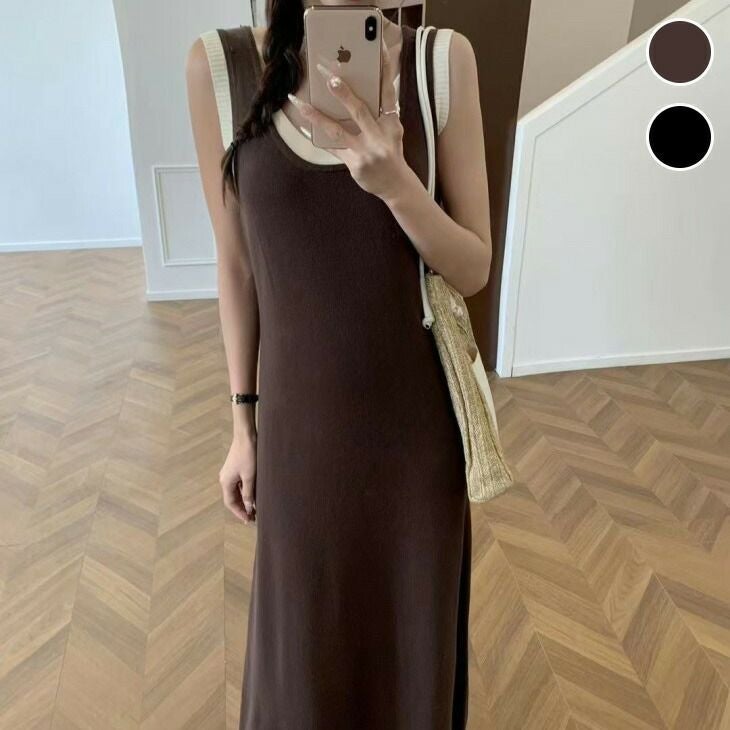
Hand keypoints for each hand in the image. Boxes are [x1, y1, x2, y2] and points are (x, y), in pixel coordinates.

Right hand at [219, 434, 256, 523]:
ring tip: (254, 508)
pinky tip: (253, 495)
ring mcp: (229, 473)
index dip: (239, 513)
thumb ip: (248, 493)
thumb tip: (248, 507)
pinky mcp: (235, 468)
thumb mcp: (250, 477)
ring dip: (243, 500)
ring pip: (235, 492)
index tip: (248, 520)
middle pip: (232, 498)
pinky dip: (244, 491)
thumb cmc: (248, 455)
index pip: (230, 503)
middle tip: (252, 517)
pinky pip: (238, 484)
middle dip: (241, 508)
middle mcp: (225, 479)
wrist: (246, 436)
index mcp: (226, 482)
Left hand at [288, 32, 409, 199]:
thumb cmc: (391, 151)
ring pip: (338, 130)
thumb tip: (363, 88)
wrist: (395, 184)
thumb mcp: (392, 130)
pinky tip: (303, 125)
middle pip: (360, 110)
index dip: (386, 71)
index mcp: (391, 123)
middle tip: (328, 77)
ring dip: (317, 116)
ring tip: (300, 104)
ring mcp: (366, 152)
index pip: (388, 93)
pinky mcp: (354, 164)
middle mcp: (379, 136)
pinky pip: (332, 147)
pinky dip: (317, 136)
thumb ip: (381, 111)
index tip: (380, 50)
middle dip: (343, 93)